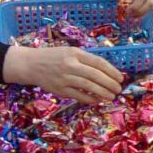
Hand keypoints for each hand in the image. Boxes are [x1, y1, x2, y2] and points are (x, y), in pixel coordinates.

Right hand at [3, 45, 123, 103]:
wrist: (31, 65)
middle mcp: (70, 65)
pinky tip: (97, 100)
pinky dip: (90, 99)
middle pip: (95, 75)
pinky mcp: (59, 90)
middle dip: (110, 83)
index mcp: (75, 53)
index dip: (112, 71)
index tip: (120, 78)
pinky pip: (78, 96)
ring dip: (102, 93)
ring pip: (88, 87)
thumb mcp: (70, 51)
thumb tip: (106, 71)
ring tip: (111, 96)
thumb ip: (86, 59)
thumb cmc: (54, 57)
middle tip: (118, 89)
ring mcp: (64, 78)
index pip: (98, 62)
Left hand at [121, 0, 152, 17]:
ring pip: (151, 7)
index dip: (135, 5)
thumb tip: (129, 3)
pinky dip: (143, 13)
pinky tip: (136, 17)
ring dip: (142, 14)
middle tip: (129, 15)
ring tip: (132, 17)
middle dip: (140, 11)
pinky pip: (150, 7)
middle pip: (149, 2)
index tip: (127, 11)